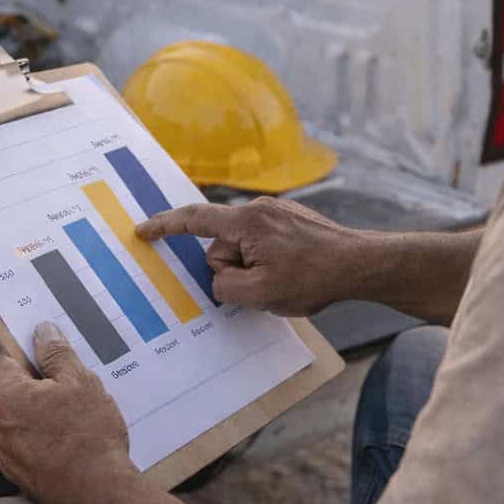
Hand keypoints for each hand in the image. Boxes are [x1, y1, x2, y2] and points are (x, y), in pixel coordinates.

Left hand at [0, 322, 135, 503]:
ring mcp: (8, 458)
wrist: (100, 494)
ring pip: (25, 423)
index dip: (28, 352)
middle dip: (42, 388)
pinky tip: (75, 445)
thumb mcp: (80, 381)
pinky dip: (47, 443)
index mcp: (8, 398)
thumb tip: (42, 331)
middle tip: (75, 389)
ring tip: (80, 421)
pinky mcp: (21, 480)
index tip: (49, 352)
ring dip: (45, 417)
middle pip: (16, 394)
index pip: (7, 362)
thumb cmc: (90, 434)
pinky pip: (31, 449)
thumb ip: (57, 354)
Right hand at [135, 196, 364, 315]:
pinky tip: (293, 275)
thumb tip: (220, 277)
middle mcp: (260, 210)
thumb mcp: (260, 294)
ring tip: (287, 281)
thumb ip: (226, 286)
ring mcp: (277, 213)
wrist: (361, 264)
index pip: (194, 220)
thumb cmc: (315, 277)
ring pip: (244, 249)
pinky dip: (268, 264)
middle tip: (267, 285)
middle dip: (233, 270)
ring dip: (254, 269)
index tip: (142, 231)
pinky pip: (263, 245)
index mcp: (247, 222)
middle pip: (222, 245)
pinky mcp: (290, 222)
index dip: (164, 227)